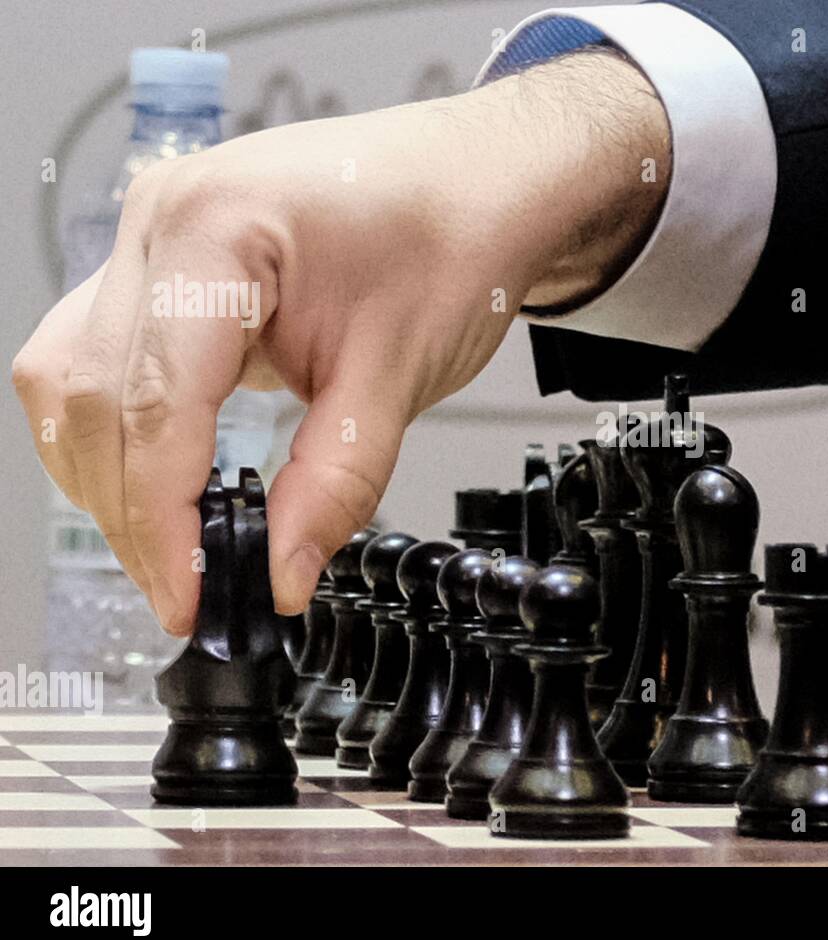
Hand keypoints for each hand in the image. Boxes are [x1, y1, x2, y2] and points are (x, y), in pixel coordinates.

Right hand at [13, 51, 669, 633]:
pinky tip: (164, 482)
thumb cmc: (454, 238)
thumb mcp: (400, 371)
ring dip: (110, 477)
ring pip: (70, 381)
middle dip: (131, 512)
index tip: (191, 597)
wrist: (479, 178)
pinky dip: (122, 432)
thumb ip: (336, 482)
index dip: (162, 519)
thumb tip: (281, 575)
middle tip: (187, 593)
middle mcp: (158, 221)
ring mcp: (150, 237)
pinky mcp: (164, 264)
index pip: (154, 404)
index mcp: (215, 231)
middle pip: (91, 398)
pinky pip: (98, 357)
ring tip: (176, 551)